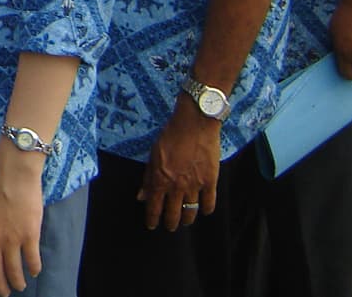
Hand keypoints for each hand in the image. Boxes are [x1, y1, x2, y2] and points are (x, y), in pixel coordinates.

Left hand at [0, 149, 44, 295]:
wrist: (14, 174)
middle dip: (0, 286)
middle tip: (5, 292)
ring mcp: (11, 239)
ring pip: (14, 271)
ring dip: (18, 282)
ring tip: (20, 286)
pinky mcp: (29, 236)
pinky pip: (32, 260)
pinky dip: (34, 268)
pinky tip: (35, 271)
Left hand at [139, 102, 219, 230]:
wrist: (194, 125)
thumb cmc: (170, 136)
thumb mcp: (153, 156)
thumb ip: (148, 178)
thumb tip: (141, 197)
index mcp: (160, 180)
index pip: (154, 207)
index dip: (152, 219)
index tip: (151, 225)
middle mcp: (176, 187)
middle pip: (173, 214)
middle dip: (170, 223)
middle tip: (169, 226)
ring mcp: (195, 186)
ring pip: (190, 212)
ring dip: (187, 220)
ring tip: (185, 221)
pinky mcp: (210, 181)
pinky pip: (209, 203)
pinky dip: (206, 209)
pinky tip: (203, 210)